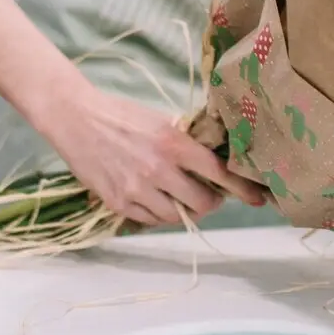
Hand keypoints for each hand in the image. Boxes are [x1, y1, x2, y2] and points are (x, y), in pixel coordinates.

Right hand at [36, 85, 269, 226]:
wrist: (75, 118)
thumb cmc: (120, 114)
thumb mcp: (160, 121)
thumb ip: (184, 143)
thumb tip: (213, 161)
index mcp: (173, 143)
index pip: (218, 172)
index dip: (242, 188)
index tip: (258, 198)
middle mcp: (158, 170)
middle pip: (203, 202)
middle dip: (211, 201)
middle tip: (208, 194)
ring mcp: (137, 190)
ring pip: (177, 216)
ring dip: (185, 210)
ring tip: (180, 198)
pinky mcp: (119, 203)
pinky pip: (151, 220)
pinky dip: (159, 214)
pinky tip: (157, 200)